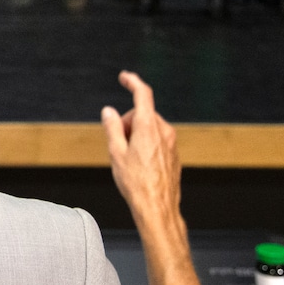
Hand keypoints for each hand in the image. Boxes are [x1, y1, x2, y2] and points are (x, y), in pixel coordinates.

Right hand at [102, 71, 200, 284]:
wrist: (157, 207)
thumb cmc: (137, 183)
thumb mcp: (116, 153)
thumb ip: (112, 127)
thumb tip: (109, 112)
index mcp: (148, 127)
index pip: (143, 94)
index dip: (133, 82)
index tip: (125, 77)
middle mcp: (164, 131)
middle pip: (143, 114)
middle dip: (128, 122)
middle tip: (118, 143)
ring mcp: (172, 143)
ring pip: (150, 127)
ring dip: (137, 134)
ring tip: (128, 157)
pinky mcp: (174, 153)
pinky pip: (157, 140)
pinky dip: (145, 143)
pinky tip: (139, 164)